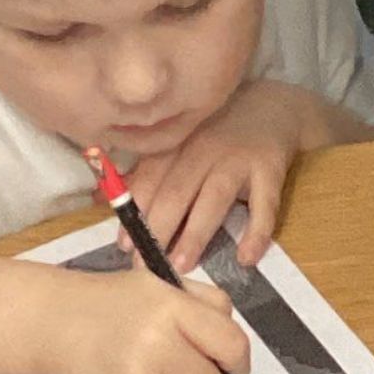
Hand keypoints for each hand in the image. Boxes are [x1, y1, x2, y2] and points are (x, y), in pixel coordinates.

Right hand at [38, 262, 250, 373]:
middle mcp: (155, 346)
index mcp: (171, 309)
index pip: (231, 346)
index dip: (238, 360)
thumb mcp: (165, 285)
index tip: (232, 365)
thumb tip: (236, 351)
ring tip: (157, 373)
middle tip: (183, 365)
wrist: (59, 322)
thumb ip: (209, 306)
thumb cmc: (117, 304)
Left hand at [125, 81, 321, 272]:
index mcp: (178, 143)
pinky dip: (257, 231)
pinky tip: (247, 257)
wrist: (275, 106)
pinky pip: (265, 204)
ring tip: (182, 266)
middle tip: (145, 267)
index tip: (123, 245)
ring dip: (197, 233)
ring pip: (215, 198)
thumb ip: (145, 170)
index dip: (136, 211)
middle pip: (178, 192)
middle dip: (159, 230)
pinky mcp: (271, 170)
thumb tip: (98, 196)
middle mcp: (205, 148)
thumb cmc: (217, 130)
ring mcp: (239, 159)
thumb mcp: (180, 142)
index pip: (151, 178)